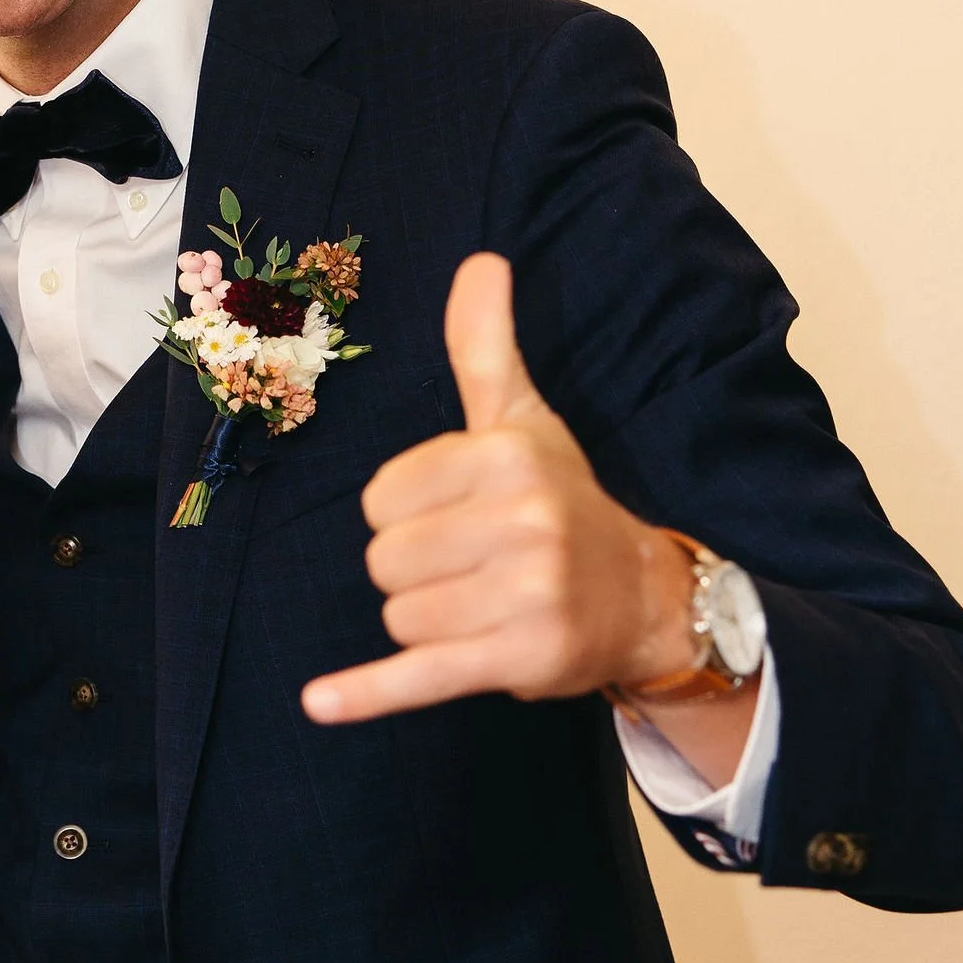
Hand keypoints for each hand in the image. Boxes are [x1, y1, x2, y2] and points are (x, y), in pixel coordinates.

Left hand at [303, 252, 692, 726]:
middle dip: (413, 569)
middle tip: (473, 564)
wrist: (644, 597)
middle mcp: (524, 523)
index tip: (454, 514)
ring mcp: (526, 597)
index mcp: (507, 459)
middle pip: (384, 559)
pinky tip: (318, 702)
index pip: (382, 497)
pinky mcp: (521, 661)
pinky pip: (421, 676)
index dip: (404, 512)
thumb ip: (486, 346)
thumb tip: (480, 260)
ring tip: (481, 603)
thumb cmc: (561, 500)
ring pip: (399, 615)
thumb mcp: (524, 419)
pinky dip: (367, 693)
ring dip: (425, 620)